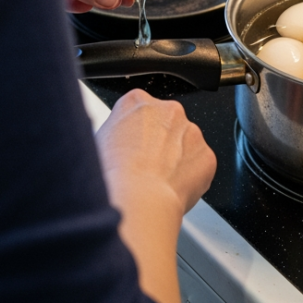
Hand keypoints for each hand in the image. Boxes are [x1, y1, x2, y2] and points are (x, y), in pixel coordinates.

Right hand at [95, 89, 216, 302]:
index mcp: (136, 101)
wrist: (137, 201)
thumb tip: (113, 141)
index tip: (131, 146)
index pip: (138, 108)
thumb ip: (112, 132)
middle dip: (158, 142)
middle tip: (144, 167)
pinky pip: (200, 165)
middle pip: (165, 123)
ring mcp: (191, 131)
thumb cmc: (112, 176)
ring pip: (185, 143)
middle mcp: (167, 110)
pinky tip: (172, 189)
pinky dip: (190, 177)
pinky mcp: (207, 155)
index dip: (134, 131)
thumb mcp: (95, 142)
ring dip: (176, 159)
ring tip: (156, 182)